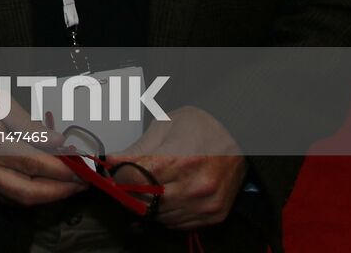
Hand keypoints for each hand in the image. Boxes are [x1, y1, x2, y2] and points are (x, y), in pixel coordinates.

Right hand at [0, 94, 84, 206]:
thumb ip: (30, 125)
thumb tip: (58, 142)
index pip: (34, 163)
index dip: (62, 169)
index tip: (82, 167)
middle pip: (29, 191)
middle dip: (60, 190)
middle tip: (82, 183)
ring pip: (18, 200)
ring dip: (47, 196)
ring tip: (67, 185)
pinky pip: (6, 198)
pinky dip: (29, 194)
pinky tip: (42, 185)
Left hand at [114, 106, 246, 228]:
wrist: (237, 134)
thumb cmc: (202, 126)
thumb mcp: (164, 126)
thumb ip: (138, 149)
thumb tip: (113, 162)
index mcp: (181, 160)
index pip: (135, 179)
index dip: (118, 175)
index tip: (113, 170)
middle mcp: (196, 186)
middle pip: (145, 201)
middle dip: (130, 190)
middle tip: (126, 178)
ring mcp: (206, 204)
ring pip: (159, 216)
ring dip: (147, 203)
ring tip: (149, 184)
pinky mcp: (214, 214)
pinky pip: (177, 224)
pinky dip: (166, 213)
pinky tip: (166, 195)